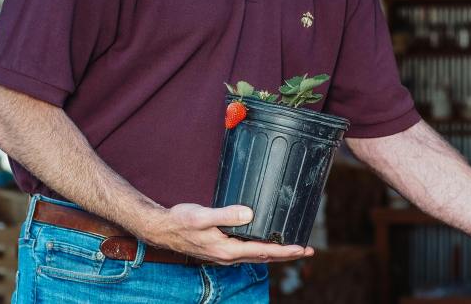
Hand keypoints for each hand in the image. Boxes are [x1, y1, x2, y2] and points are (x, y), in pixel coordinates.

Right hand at [145, 203, 313, 264]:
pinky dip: (263, 249)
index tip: (303, 248)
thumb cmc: (181, 221)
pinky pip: (248, 251)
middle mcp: (229, 256)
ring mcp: (225, 254)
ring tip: (294, 247)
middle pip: (265, 257)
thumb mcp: (203, 216)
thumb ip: (226, 215)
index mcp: (228, 250)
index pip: (263, 252)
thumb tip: (250, 213)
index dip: (285, 250)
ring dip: (277, 253)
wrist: (162, 229)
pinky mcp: (222, 249)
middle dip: (287, 254)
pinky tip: (267, 242)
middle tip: (308, 250)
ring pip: (258, 255)